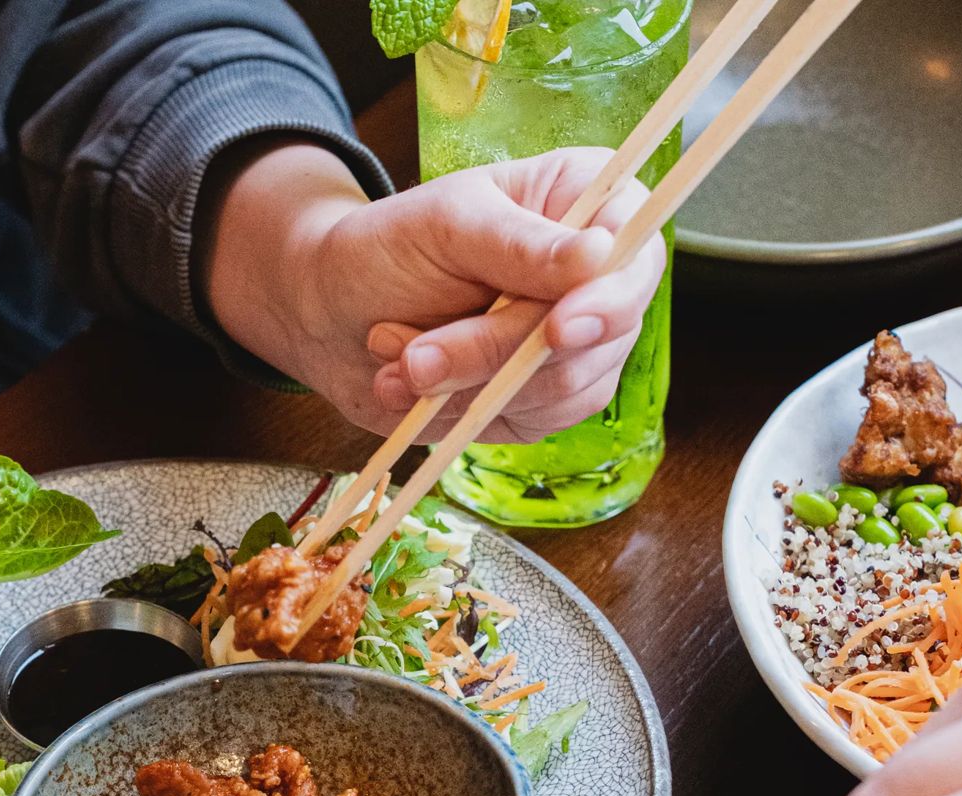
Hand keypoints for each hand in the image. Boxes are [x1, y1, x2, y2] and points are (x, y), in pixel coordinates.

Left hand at [201, 141, 664, 442]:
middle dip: (497, 353)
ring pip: (559, 390)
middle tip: (418, 357)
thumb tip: (600, 256)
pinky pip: (526, 425)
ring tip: (399, 360)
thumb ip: (520, 246)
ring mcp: (570, 350)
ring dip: (468, 385)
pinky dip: (458, 412)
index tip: (558, 327)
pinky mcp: (537, 404)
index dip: (607, 300)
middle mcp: (592, 281)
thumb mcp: (447, 225)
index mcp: (586, 204)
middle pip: (595, 337)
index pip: (635, 256)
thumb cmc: (386, 248)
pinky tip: (408, 386)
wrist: (326, 315)